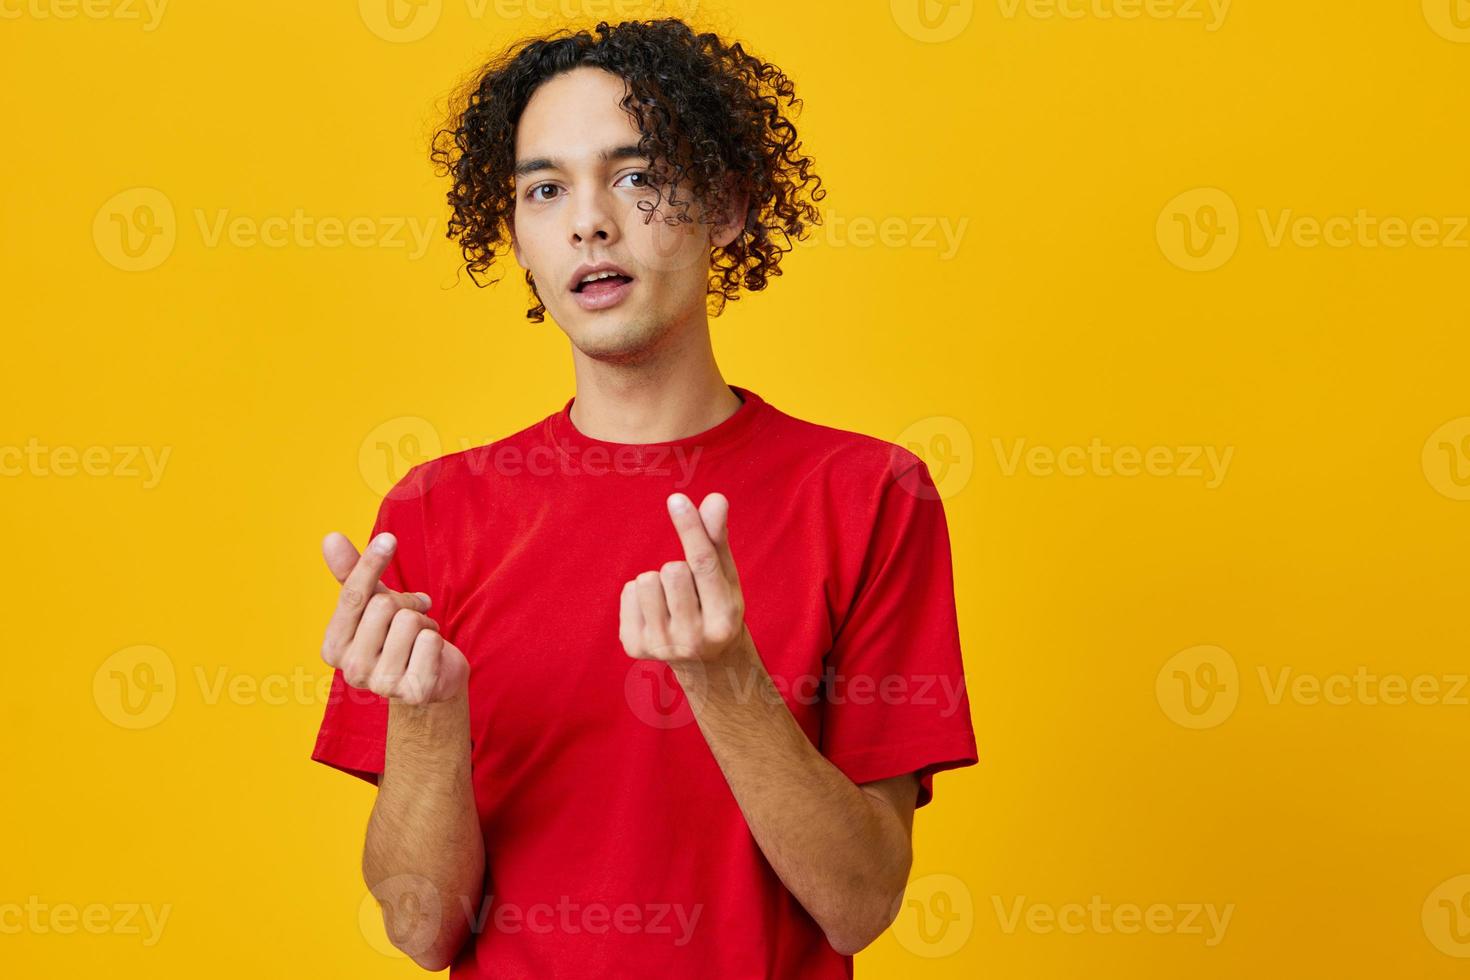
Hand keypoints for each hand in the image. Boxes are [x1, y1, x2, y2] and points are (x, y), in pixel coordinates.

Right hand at [320, 531, 468, 704]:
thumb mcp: (373, 603)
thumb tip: (330, 537)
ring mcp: (381, 685)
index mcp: (333, 647)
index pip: (352, 596)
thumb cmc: (396, 636)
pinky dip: (437, 642)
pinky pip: (430, 642)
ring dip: (424, 623)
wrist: (432, 679)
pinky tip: (431, 657)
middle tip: (414, 618)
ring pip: (409, 622)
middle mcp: (351, 670)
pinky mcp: (413, 691)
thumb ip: (351, 574)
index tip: (388, 539)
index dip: (372, 563)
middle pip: (385, 606)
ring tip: (421, 639)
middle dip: (407, 604)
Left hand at [618, 492, 750, 666]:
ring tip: (670, 600)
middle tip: (687, 590)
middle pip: (671, 570)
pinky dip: (639, 595)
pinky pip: (627, 593)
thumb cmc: (716, 604)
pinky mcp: (634, 647)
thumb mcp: (725, 574)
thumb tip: (715, 498)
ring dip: (656, 581)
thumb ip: (717, 537)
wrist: (703, 660)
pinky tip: (655, 612)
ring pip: (645, 580)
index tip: (676, 499)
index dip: (690, 529)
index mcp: (724, 618)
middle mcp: (694, 638)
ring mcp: (661, 646)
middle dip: (677, 569)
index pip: (703, 565)